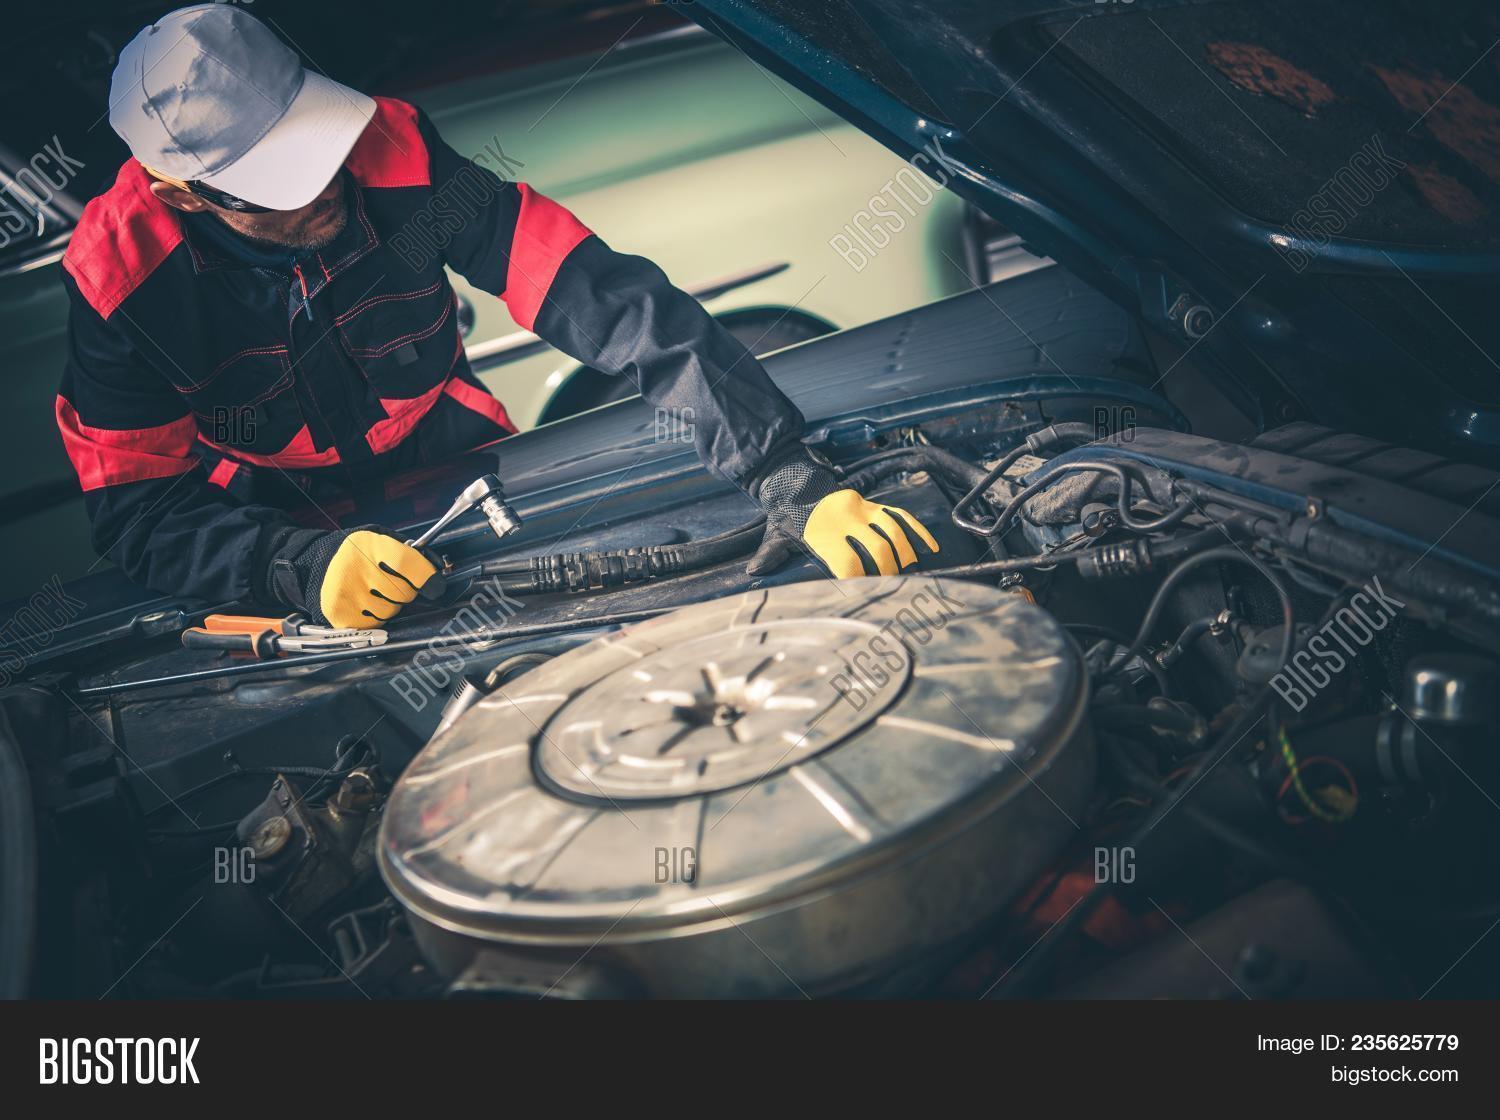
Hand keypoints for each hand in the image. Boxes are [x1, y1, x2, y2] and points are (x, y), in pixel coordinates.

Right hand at [265, 528, 446, 628]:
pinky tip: (363, 603)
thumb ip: (408, 553)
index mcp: (369, 544)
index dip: (427, 578)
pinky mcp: (339, 614)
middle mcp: (355, 569)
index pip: (409, 565)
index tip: (435, 585)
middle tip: (391, 583)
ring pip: (390, 612)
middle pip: (403, 593)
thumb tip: (436, 573)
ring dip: (390, 605)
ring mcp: (346, 594)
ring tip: (373, 591)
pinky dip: (375, 617)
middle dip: (406, 591)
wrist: (313, 565)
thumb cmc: (355, 553)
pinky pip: (374, 625)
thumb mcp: (379, 540)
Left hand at [747, 447, 938, 578]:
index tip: (865, 593)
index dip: (858, 578)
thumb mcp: (776, 533)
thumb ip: (771, 554)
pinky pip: (900, 516)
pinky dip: (917, 531)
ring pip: (894, 530)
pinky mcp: (872, 503)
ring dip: (905, 552)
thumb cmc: (788, 514)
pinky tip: (929, 548)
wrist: (796, 480)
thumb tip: (754, 572)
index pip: (847, 559)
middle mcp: (846, 519)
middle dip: (888, 569)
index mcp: (823, 531)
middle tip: (891, 586)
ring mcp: (863, 509)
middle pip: (878, 546)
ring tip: (909, 571)